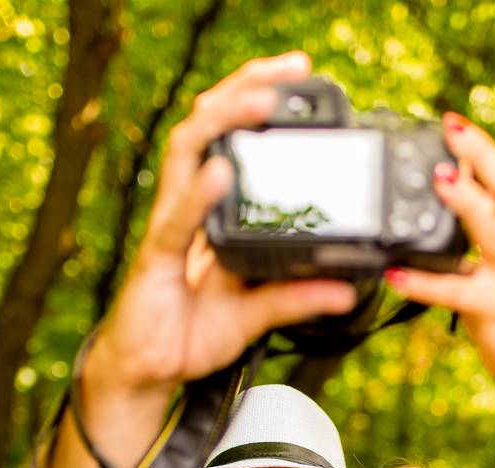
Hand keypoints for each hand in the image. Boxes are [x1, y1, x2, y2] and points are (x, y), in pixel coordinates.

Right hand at [88, 52, 357, 396]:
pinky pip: (176, 219)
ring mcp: (169, 225)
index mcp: (212, 210)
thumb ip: (296, 298)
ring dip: (225, 120)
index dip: (259, 100)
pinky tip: (221, 172)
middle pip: (210, 125)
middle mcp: (188, 205)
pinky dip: (199, 194)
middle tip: (290, 69)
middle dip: (248, 87)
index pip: (233, 137)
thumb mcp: (255, 315)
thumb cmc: (188, 334)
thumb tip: (348, 291)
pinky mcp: (156, 256)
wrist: (147, 371)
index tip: (302, 78)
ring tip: (261, 101)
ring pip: (189, 151)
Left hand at [383, 114, 494, 397]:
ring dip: (466, 202)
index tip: (451, 120)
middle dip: (481, 154)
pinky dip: (423, 281)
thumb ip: (480, 221)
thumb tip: (450, 180)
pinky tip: (396, 275)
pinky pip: (454, 291)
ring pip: (489, 229)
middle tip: (452, 127)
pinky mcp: (493, 307)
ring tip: (440, 180)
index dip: (480, 146)